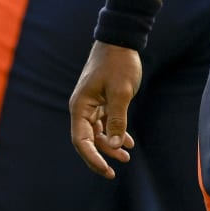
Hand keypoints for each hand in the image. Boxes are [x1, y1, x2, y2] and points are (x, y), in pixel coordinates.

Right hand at [68, 42, 141, 177]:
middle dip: (101, 155)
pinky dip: (115, 133)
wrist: (121, 41)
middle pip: (87, 140)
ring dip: (110, 145)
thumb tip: (114, 145)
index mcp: (81, 106)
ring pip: (98, 133)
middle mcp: (82, 108)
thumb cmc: (118, 64)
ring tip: (127, 156)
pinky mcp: (102, 101)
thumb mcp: (121, 93)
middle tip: (115, 170)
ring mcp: (92, 105)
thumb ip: (117, 120)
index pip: (81, 140)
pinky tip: (128, 142)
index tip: (106, 170)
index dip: (92, 158)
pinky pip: (105, 123)